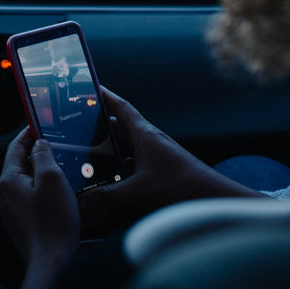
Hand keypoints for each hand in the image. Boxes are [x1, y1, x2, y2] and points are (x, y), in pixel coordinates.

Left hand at [0, 128, 79, 288]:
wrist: (52, 263)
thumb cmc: (52, 223)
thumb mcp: (52, 178)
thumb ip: (43, 155)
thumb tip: (39, 144)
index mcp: (9, 180)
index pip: (15, 148)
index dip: (27, 134)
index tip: (37, 124)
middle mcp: (5, 196)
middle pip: (20, 166)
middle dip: (38, 155)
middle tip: (56, 147)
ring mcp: (12, 212)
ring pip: (27, 184)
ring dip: (42, 176)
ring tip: (63, 172)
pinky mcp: (23, 225)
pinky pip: (31, 201)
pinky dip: (44, 193)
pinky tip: (60, 198)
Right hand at [76, 88, 263, 233]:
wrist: (214, 201)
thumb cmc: (183, 186)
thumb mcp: (141, 190)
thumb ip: (109, 195)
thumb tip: (83, 200)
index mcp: (145, 134)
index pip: (121, 108)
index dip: (105, 96)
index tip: (90, 87)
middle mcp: (149, 142)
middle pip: (119, 129)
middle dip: (98, 127)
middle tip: (76, 127)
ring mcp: (154, 159)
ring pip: (125, 150)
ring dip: (108, 152)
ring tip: (85, 156)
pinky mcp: (158, 175)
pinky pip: (132, 167)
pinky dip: (119, 171)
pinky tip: (108, 182)